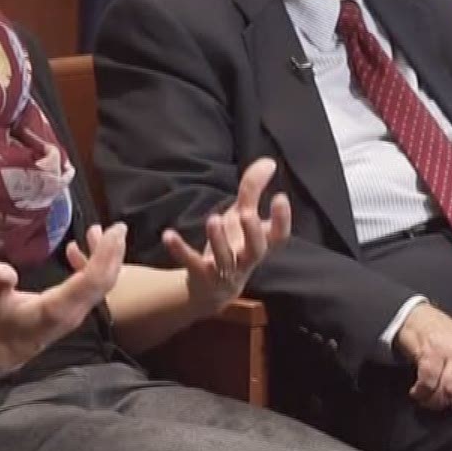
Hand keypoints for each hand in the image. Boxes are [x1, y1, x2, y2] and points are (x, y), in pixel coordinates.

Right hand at [0, 223, 126, 384]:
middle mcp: (73, 311)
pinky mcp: (73, 310)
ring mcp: (76, 312)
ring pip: (100, 284)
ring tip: (99, 231)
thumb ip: (0, 284)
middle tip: (119, 226)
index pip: (91, 280)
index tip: (113, 232)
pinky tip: (74, 249)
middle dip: (114, 253)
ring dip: (105, 258)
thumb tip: (1, 268)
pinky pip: (90, 287)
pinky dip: (90, 266)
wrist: (0, 352)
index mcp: (57, 308)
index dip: (105, 255)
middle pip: (104, 282)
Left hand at [162, 158, 292, 314]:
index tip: (280, 196)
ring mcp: (224, 271)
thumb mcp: (241, 217)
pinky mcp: (201, 275)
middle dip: (252, 232)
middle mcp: (246, 260)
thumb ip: (253, 190)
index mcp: (260, 245)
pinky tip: (168, 234)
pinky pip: (191, 263)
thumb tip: (269, 161)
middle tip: (246, 213)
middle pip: (256, 250)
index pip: (279, 236)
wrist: (212, 289)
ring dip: (218, 240)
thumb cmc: (233, 245)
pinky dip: (180, 249)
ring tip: (212, 219)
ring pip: (225, 259)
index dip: (283, 219)